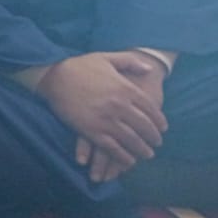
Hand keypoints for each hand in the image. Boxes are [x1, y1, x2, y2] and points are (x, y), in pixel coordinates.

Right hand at [76, 52, 169, 181]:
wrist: (53, 77)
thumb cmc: (79, 66)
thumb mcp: (105, 57)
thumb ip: (129, 61)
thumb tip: (148, 69)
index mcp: (125, 88)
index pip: (151, 109)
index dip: (160, 121)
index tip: (163, 128)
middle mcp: (119, 106)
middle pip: (144, 126)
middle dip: (154, 137)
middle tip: (157, 143)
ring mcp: (106, 120)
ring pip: (132, 140)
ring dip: (142, 150)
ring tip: (147, 154)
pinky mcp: (92, 131)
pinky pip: (113, 148)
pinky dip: (124, 157)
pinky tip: (129, 160)